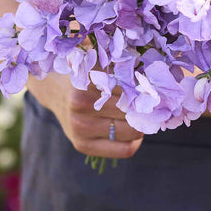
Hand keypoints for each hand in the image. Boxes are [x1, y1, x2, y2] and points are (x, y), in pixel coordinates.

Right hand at [26, 71, 143, 158]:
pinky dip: (135, 142)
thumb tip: (149, 65)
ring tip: (142, 116)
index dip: (147, 90)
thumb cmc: (85, 72)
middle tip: (153, 104)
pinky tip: (135, 133)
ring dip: (142, 125)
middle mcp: (82, 107)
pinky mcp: (83, 146)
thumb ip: (118, 60)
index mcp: (88, 82)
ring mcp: (81, 129)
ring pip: (131, 132)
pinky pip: (124, 150)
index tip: (155, 90)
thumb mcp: (97, 60)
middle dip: (146, 108)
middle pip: (133, 112)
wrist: (55, 91)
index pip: (131, 90)